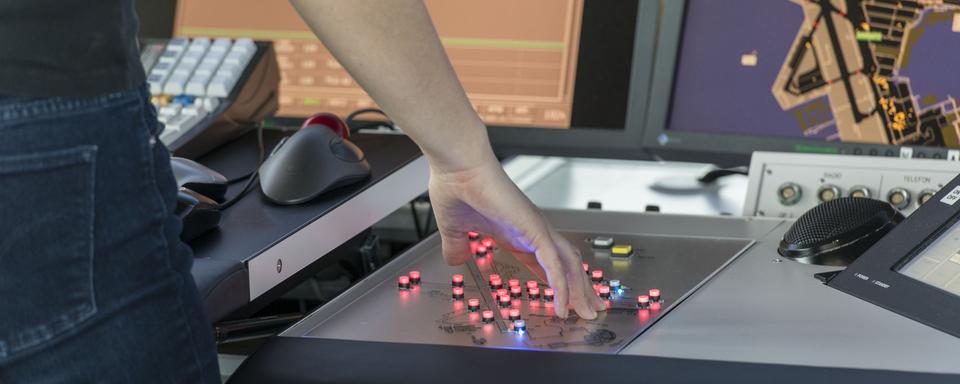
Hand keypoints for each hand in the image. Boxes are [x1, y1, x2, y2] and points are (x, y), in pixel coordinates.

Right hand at [428, 159, 605, 318]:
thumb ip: (457, 246)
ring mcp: (536, 229)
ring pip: (568, 265)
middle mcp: (532, 230)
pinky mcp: (534, 229)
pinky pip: (554, 265)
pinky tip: (563, 305)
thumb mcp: (454, 229)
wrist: (458, 165)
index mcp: (515, 231)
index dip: (556, 282)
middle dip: (579, 288)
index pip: (545, 262)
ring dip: (578, 290)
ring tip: (586, 311)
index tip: (564, 298)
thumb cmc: (456, 186)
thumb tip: (455, 260)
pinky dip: (561, 287)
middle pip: (566, 263)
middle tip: (590, 307)